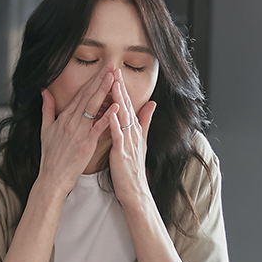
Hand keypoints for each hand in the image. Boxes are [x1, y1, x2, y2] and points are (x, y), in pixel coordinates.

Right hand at [38, 64, 118, 193]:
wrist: (52, 178)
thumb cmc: (50, 156)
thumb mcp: (45, 129)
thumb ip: (47, 109)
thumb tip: (45, 91)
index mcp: (64, 118)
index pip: (80, 94)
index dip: (92, 80)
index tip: (101, 69)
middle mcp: (71, 122)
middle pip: (88, 96)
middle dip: (100, 80)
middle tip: (111, 66)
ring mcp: (79, 132)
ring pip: (93, 108)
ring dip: (105, 92)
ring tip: (114, 79)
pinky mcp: (86, 144)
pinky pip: (98, 128)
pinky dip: (108, 117)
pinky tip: (117, 107)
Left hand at [106, 69, 156, 205]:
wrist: (135, 191)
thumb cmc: (132, 169)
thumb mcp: (140, 143)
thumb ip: (144, 123)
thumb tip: (151, 104)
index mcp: (134, 130)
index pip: (127, 104)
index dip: (122, 88)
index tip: (116, 72)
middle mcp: (133, 133)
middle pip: (126, 106)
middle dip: (120, 87)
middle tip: (114, 69)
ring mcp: (128, 142)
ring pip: (122, 116)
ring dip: (117, 99)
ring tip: (112, 83)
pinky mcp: (122, 152)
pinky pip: (118, 135)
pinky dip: (115, 123)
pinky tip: (111, 112)